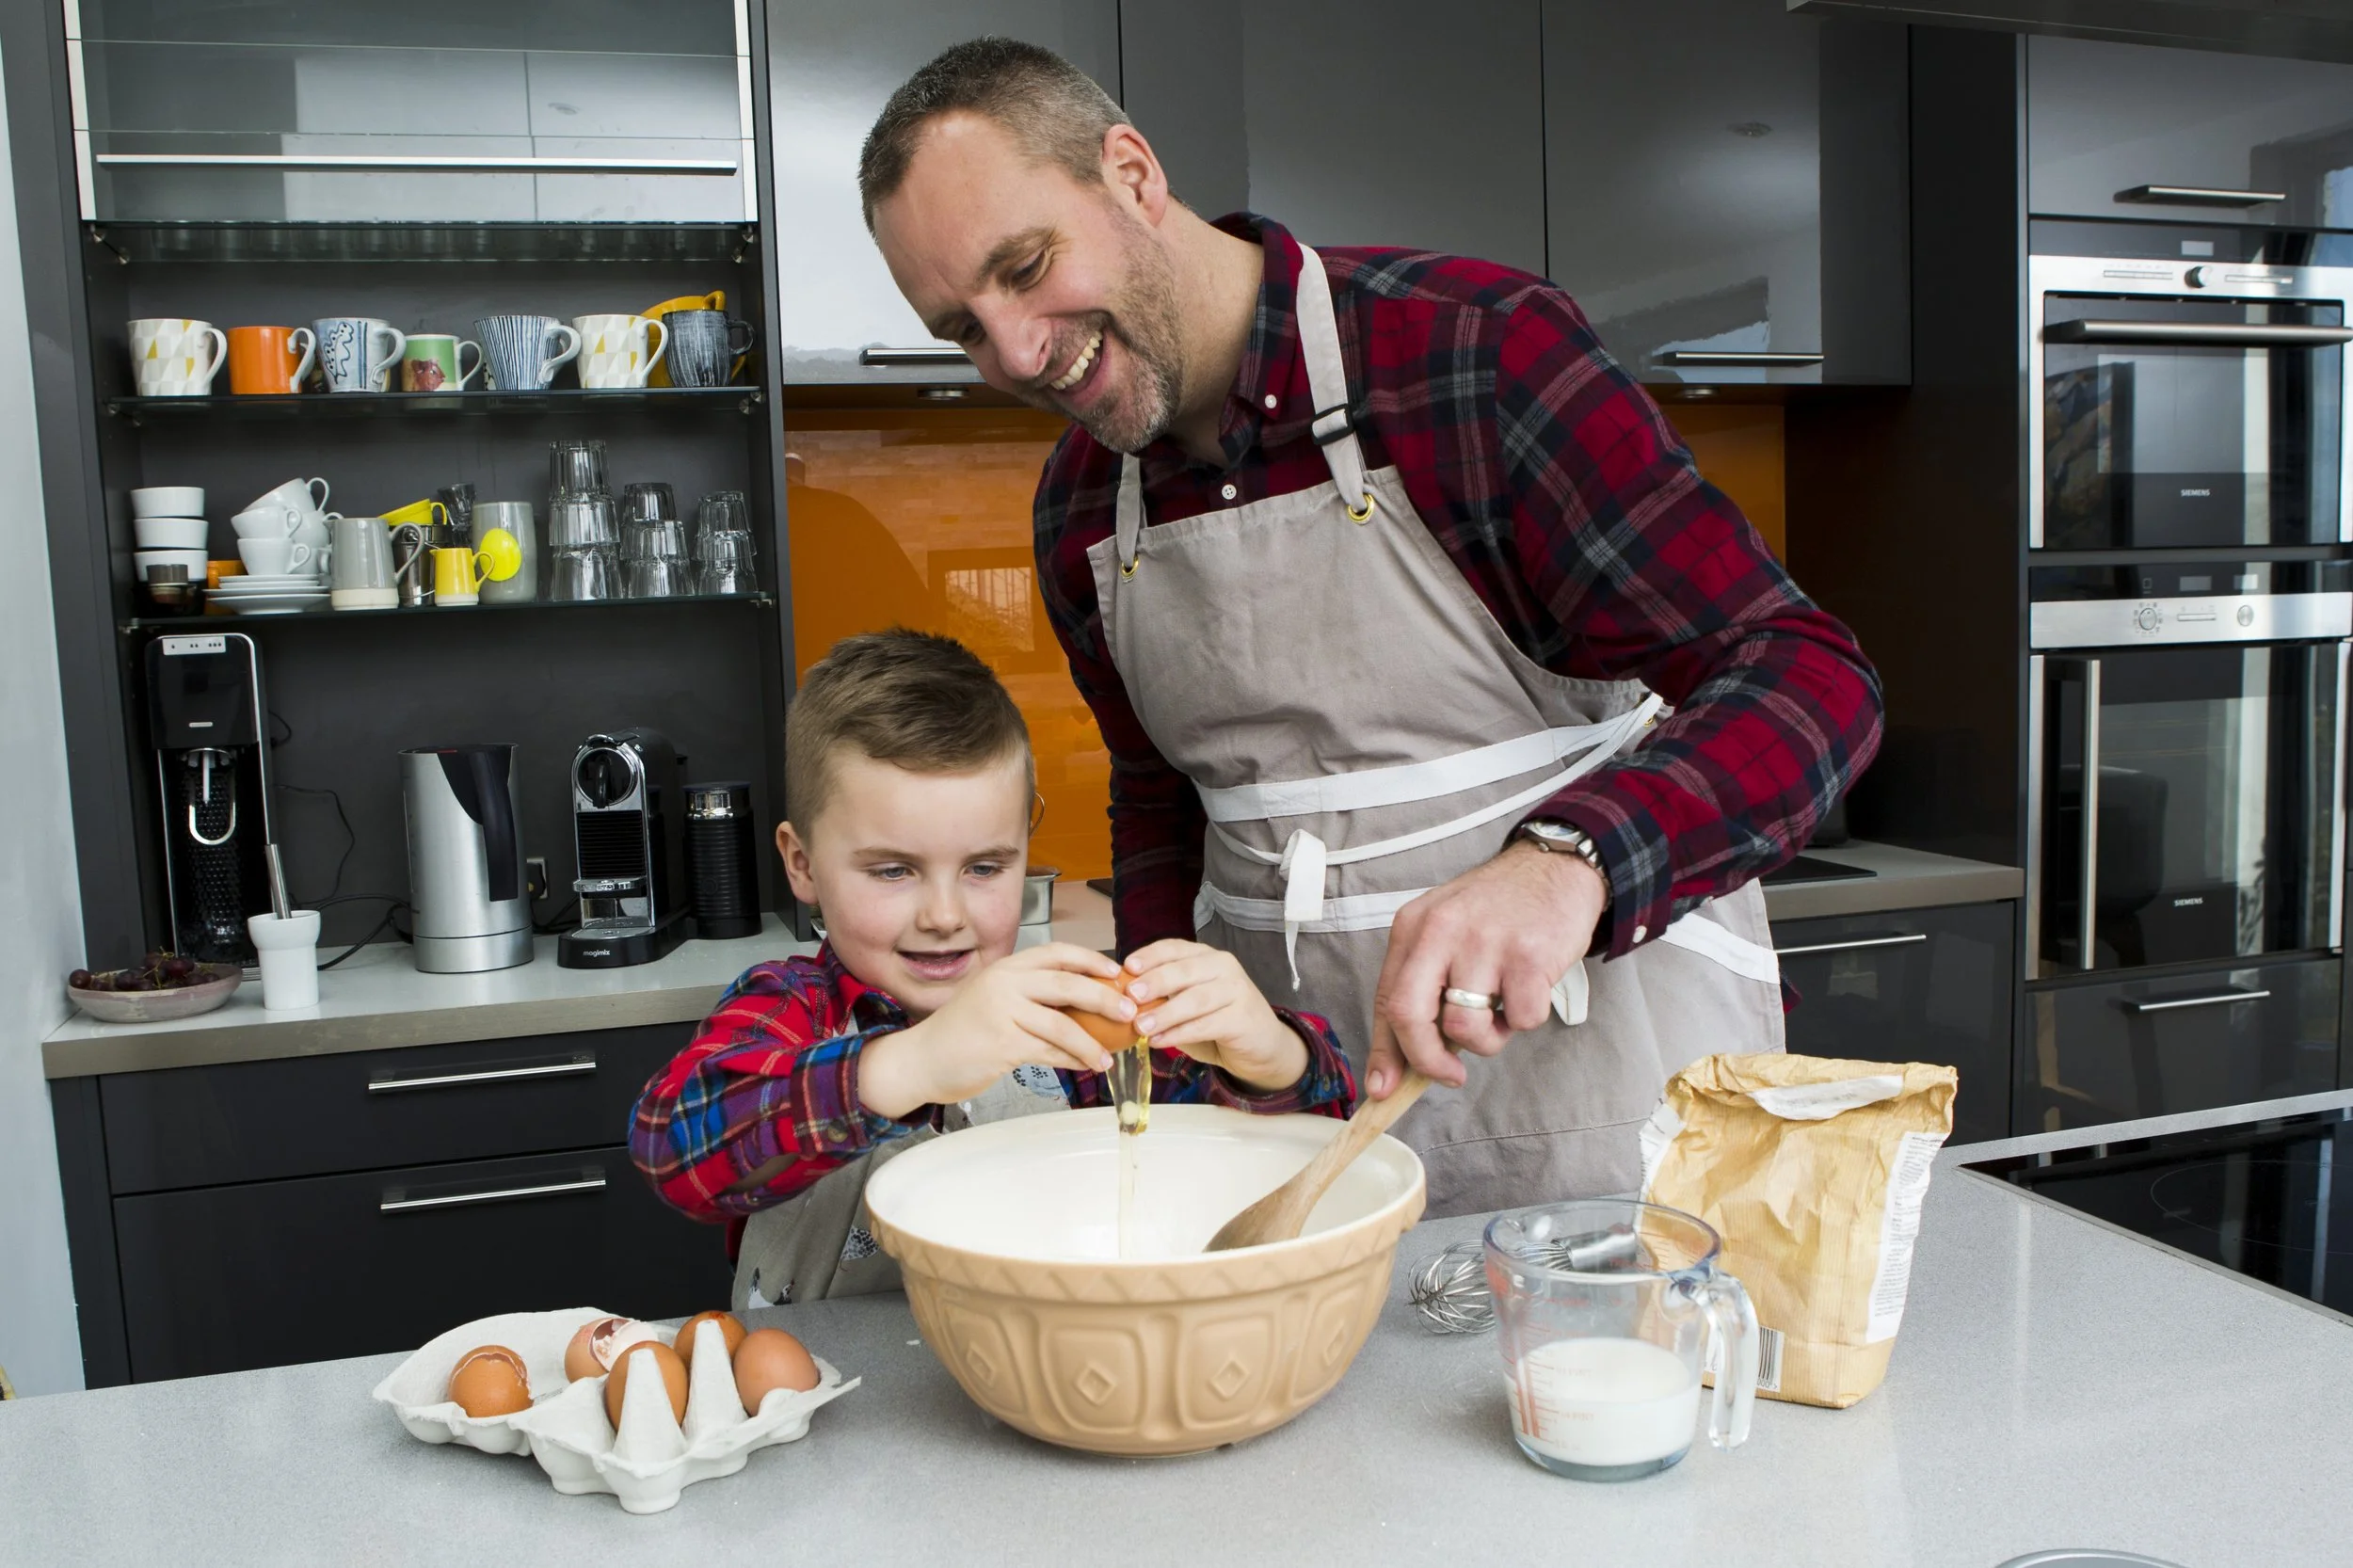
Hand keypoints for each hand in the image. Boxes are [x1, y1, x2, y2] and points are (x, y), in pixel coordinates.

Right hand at [858, 943, 1129, 1116]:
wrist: (920, 1059)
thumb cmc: (961, 1032)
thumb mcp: (993, 999)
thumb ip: (1029, 993)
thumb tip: (1083, 999)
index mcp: (1006, 967)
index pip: (1057, 952)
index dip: (1091, 959)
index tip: (1118, 971)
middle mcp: (1003, 983)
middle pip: (1066, 984)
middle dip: (1104, 998)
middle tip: (1129, 1012)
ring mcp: (1001, 1012)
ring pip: (1061, 1024)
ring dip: (1091, 1043)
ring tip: (1109, 1057)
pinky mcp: (1000, 1044)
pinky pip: (1048, 1052)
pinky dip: (1071, 1060)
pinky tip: (1084, 1067)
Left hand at [1120, 939, 1309, 1092]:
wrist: (1261, 1045)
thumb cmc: (1216, 1020)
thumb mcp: (1188, 1002)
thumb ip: (1164, 996)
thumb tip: (1123, 999)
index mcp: (1206, 956)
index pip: (1175, 948)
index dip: (1150, 956)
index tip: (1127, 967)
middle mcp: (1224, 967)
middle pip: (1185, 970)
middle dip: (1155, 981)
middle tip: (1130, 995)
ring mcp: (1237, 990)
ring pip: (1195, 999)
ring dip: (1164, 1013)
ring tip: (1140, 1026)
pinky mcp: (1243, 1018)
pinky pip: (1206, 1025)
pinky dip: (1179, 1034)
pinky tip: (1159, 1042)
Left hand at [1364, 839, 1606, 1097]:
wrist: (1555, 867)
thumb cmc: (1498, 910)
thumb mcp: (1445, 933)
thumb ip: (1422, 988)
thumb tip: (1399, 1064)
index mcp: (1413, 928)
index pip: (1385, 1001)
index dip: (1384, 1053)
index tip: (1384, 1087)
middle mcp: (1441, 931)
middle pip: (1410, 1017)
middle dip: (1425, 1061)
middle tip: (1449, 1075)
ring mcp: (1484, 942)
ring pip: (1465, 1028)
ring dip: (1488, 1039)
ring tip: (1502, 1011)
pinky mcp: (1528, 956)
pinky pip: (1519, 1020)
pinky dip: (1525, 1019)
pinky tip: (1530, 989)